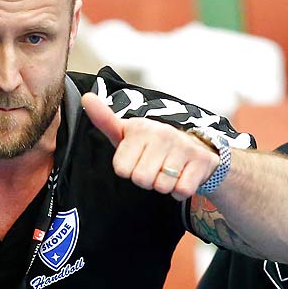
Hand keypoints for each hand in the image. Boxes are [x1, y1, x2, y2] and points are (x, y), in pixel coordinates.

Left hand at [83, 92, 216, 199]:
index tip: (138, 159)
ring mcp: (183, 146)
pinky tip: (182, 176)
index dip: (128, 170)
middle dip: (147, 180)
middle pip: (141, 179)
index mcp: (140, 128)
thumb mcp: (127, 133)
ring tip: (169, 170)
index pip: (121, 169)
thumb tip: (87, 97)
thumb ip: (105, 120)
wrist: (197, 149)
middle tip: (155, 166)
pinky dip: (179, 191)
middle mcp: (162, 133)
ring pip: (161, 186)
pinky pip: (181, 191)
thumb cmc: (153, 145)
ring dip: (164, 185)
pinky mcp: (201, 160)